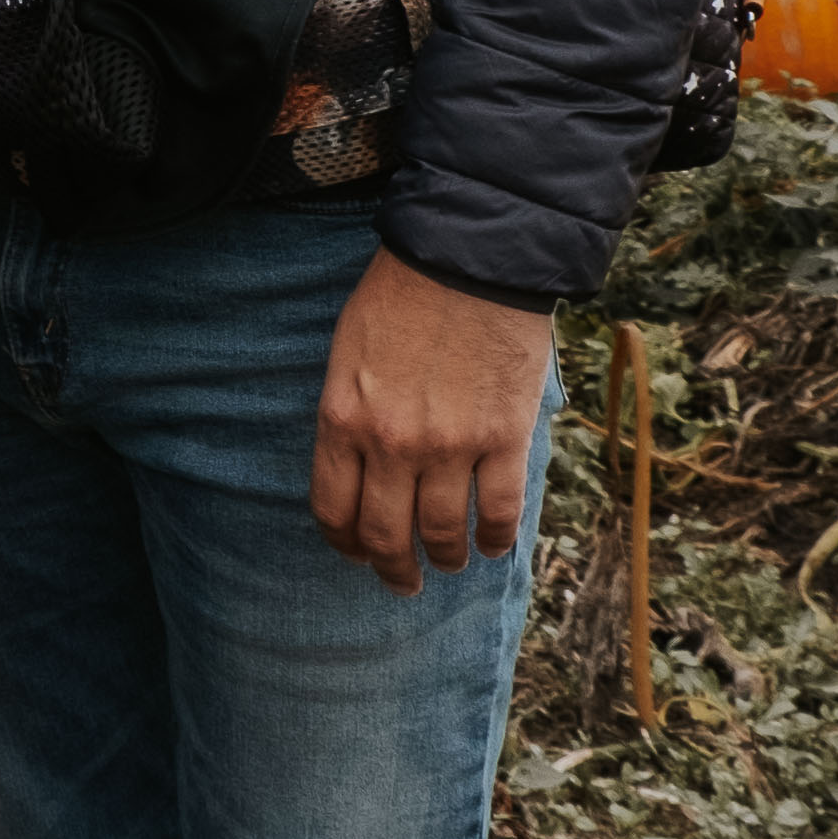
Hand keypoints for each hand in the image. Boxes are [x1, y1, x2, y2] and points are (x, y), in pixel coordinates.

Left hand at [308, 247, 555, 596]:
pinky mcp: (503, 439)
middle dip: (394, 569)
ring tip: (452, 563)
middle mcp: (391, 444)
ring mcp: (450, 446)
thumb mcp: (348, 353)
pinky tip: (494, 545)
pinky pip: (500, 511)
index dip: (347, 544)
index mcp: (344, 419)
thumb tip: (360, 467)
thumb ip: (351, 415)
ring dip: (447, 558)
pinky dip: (497, 537)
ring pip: (444, 533)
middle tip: (404, 582)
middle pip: (387, 535)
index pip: (334, 510)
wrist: (469, 256)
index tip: (359, 554)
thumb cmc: (401, 294)